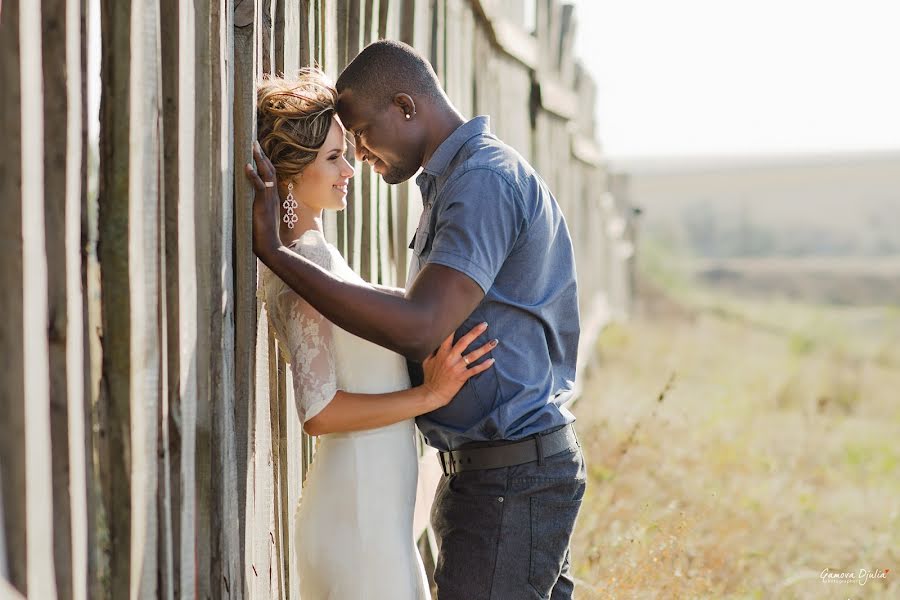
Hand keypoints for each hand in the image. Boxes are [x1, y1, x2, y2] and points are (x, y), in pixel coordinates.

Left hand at [245, 140, 280, 258]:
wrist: (270, 247)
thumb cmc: (264, 237)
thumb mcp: (260, 219)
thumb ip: (257, 209)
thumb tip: (249, 206)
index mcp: (272, 199)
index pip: (271, 177)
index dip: (266, 164)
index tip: (259, 153)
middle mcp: (273, 196)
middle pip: (271, 171)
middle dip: (263, 156)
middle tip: (255, 143)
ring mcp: (269, 199)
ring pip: (268, 175)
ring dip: (260, 160)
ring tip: (253, 147)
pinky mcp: (263, 204)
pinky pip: (259, 186)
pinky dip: (253, 175)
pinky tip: (246, 165)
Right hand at [421, 322, 497, 408]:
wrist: (432, 394)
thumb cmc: (430, 377)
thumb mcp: (426, 361)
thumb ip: (431, 351)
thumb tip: (433, 341)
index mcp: (442, 353)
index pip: (449, 336)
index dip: (455, 326)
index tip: (461, 316)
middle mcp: (450, 358)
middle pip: (464, 342)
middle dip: (475, 332)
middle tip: (485, 325)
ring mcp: (457, 367)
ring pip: (473, 355)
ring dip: (485, 348)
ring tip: (495, 341)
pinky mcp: (462, 376)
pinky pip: (475, 370)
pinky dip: (484, 365)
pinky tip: (492, 360)